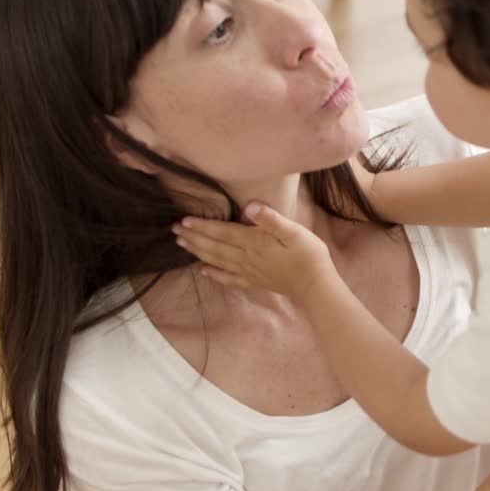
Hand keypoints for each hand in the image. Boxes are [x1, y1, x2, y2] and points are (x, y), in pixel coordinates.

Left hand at [173, 202, 336, 301]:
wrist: (315, 284)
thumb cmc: (308, 254)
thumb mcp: (293, 231)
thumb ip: (270, 219)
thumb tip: (249, 206)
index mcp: (253, 242)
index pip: (222, 232)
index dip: (202, 226)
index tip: (183, 220)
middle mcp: (246, 257)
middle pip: (215, 246)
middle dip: (194, 237)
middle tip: (174, 230)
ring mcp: (249, 271)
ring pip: (218, 260)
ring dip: (198, 252)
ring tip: (182, 244)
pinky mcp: (254, 281)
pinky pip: (229, 279)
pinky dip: (215, 275)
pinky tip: (203, 272)